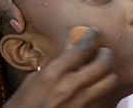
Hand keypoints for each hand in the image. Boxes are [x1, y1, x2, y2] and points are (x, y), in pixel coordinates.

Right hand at [3, 28, 117, 107]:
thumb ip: (56, 63)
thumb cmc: (22, 105)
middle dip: (106, 53)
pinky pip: (104, 99)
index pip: (82, 49)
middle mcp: (70, 88)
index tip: (94, 32)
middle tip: (101, 51)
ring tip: (101, 69)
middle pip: (103, 64)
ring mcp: (81, 104)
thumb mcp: (33, 79)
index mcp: (53, 74)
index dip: (92, 37)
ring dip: (108, 72)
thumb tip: (71, 46)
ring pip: (110, 82)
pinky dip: (103, 90)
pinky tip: (95, 87)